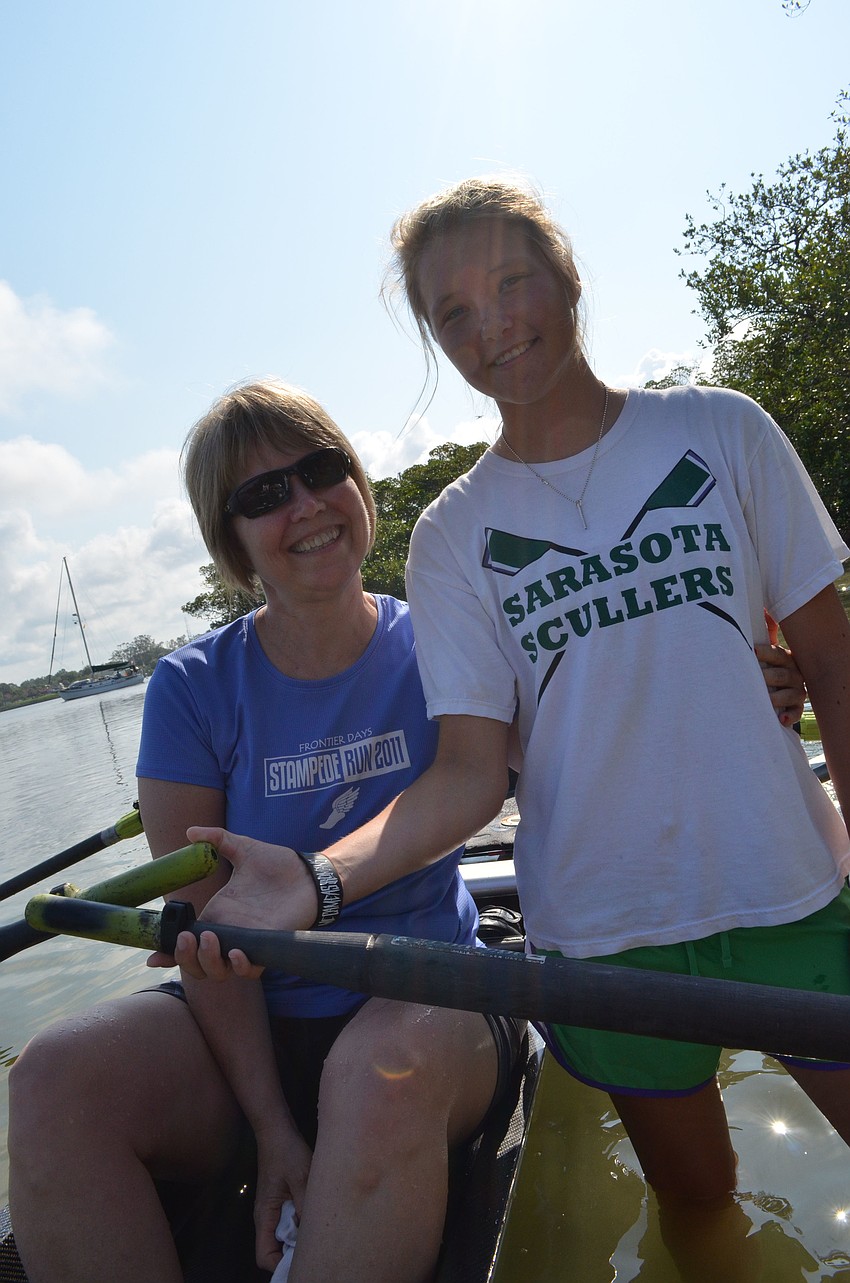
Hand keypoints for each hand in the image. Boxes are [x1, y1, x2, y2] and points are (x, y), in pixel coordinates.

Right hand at [145, 826, 318, 973]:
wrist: (308, 873)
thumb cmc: (277, 864)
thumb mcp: (242, 848)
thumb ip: (217, 840)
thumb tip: (190, 831)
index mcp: (217, 914)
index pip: (188, 942)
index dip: (169, 952)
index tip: (154, 956)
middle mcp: (228, 933)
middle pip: (196, 964)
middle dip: (185, 958)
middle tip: (187, 937)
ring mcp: (246, 943)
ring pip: (218, 972)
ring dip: (208, 961)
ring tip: (209, 939)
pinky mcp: (266, 947)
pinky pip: (249, 971)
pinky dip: (240, 966)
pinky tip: (237, 953)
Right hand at [253, 1126, 312, 1272]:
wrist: (277, 1131)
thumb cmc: (287, 1152)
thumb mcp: (301, 1178)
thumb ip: (306, 1206)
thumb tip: (315, 1233)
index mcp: (265, 1216)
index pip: (264, 1256)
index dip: (281, 1266)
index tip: (303, 1263)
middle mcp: (265, 1218)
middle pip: (274, 1251)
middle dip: (293, 1255)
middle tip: (317, 1250)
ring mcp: (271, 1210)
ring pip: (282, 1238)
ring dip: (298, 1240)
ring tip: (319, 1234)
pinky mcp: (279, 1203)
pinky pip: (288, 1224)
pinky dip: (300, 1226)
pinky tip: (314, 1217)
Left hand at [756, 638, 805, 727]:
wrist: (776, 687)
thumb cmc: (764, 667)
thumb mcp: (762, 653)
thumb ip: (758, 641)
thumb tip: (748, 618)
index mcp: (785, 658)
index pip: (777, 654)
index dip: (765, 653)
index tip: (751, 652)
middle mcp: (794, 673)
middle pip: (782, 675)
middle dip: (769, 677)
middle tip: (756, 679)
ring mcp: (797, 690)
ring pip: (791, 693)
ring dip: (778, 697)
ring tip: (767, 700)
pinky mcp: (797, 706)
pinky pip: (797, 712)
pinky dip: (790, 716)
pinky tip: (781, 720)